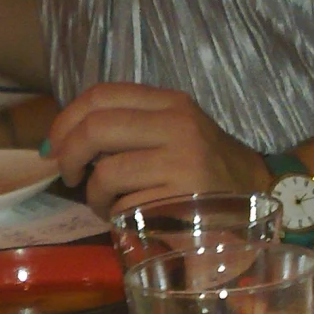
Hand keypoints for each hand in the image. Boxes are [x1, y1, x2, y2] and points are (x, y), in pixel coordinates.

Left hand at [45, 85, 266, 216]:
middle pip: (95, 129)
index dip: (65, 120)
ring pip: (106, 173)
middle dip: (68, 155)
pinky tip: (131, 218)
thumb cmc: (204, 165)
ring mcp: (182, 162)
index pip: (100, 95)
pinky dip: (118, 216)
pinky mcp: (183, 199)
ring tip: (106, 204)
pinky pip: (126, 206)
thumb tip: (63, 141)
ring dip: (94, 195)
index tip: (54, 145)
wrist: (260, 192)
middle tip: (67, 176)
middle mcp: (176, 125)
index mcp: (168, 103)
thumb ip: (127, 127)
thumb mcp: (172, 130)